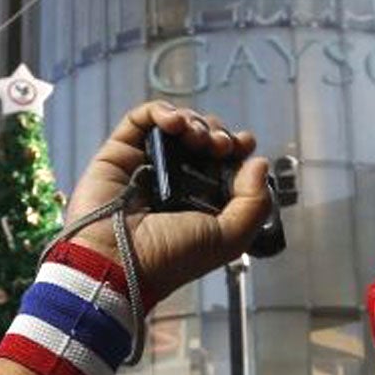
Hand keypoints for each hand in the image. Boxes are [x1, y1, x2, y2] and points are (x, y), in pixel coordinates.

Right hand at [61, 103, 271, 306]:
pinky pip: (141, 120)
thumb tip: (259, 162)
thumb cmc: (169, 258)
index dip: (237, 148)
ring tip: (196, 136)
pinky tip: (174, 122)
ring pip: (176, 126)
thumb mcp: (228, 238)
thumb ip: (255, 203)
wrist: (115, 262)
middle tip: (219, 145)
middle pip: (202, 139)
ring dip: (194, 122)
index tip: (244, 145)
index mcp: (200, 202)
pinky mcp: (118, 154)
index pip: (223, 164)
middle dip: (217, 134)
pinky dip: (161, 112)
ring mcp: (146, 166)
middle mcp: (175, 182)